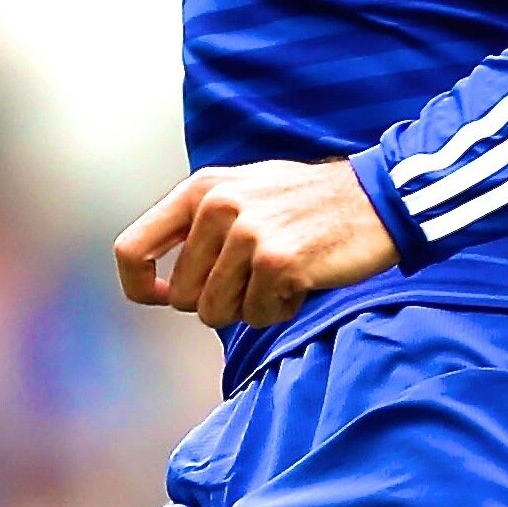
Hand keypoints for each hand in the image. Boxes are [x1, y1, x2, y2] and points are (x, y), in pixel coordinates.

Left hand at [113, 160, 397, 332]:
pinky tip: (303, 280)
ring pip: (217, 314)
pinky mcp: (277, 260)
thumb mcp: (242, 194)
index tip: (163, 298)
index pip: (132, 250)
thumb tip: (159, 287)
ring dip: (252, 307)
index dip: (140, 287)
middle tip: (257, 276)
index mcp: (199, 189)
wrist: (375, 199)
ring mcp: (246, 233)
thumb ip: (198, 227)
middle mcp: (216, 206)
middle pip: (183, 298)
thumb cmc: (308, 205)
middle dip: (220, 300)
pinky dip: (281, 310)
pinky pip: (259, 316)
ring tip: (281, 276)